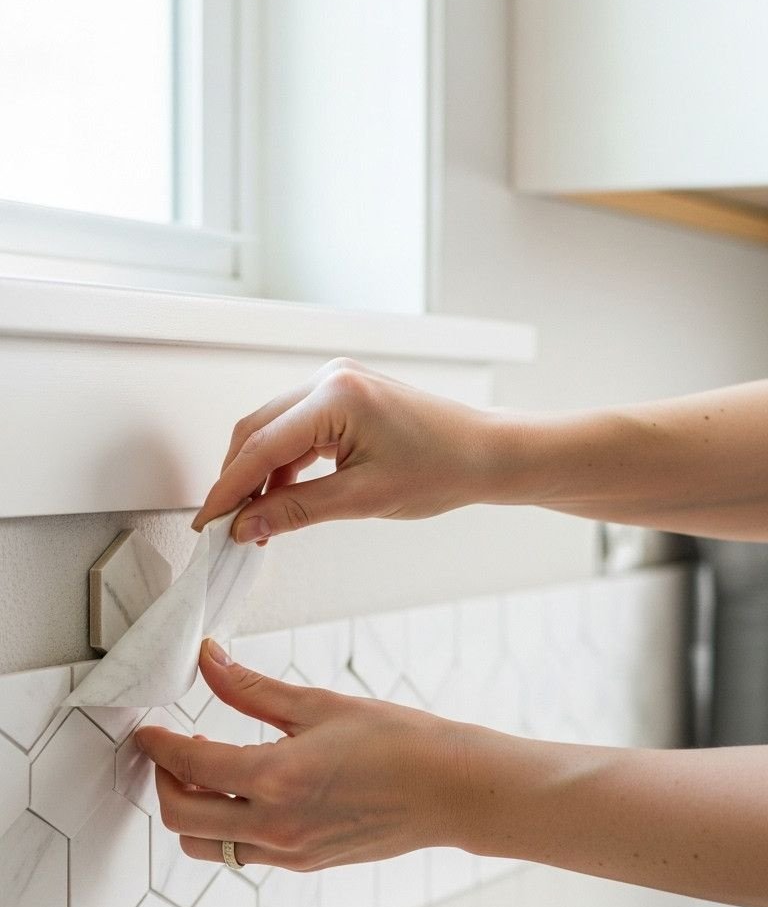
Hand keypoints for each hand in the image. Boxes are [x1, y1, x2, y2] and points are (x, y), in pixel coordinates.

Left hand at [134, 638, 463, 869]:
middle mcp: (275, 825)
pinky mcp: (304, 862)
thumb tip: (209, 660)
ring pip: (206, 845)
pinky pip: (243, 853)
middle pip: (182, 817)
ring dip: (191, 811)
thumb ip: (253, 689)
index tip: (148, 732)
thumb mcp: (319, 705)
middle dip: (165, 781)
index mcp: (275, 779)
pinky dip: (226, 827)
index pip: (190, 766)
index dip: (159, 746)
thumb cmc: (398, 743)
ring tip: (208, 773)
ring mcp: (288, 851)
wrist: (449, 790)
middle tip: (171, 751)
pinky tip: (246, 793)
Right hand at [191, 358, 494, 540]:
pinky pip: (296, 428)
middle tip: (224, 527)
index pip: (261, 447)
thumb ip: (297, 511)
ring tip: (254, 521)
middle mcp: (330, 379)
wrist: (485, 453)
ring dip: (258, 474)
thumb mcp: (363, 500)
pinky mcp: (343, 394)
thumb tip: (247, 527)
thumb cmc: (442, 469)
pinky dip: (283, 464)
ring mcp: (336, 382)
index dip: (228, 490)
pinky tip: (280, 499)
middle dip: (237, 480)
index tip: (206, 523)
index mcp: (336, 397)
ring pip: (272, 429)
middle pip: (257, 431)